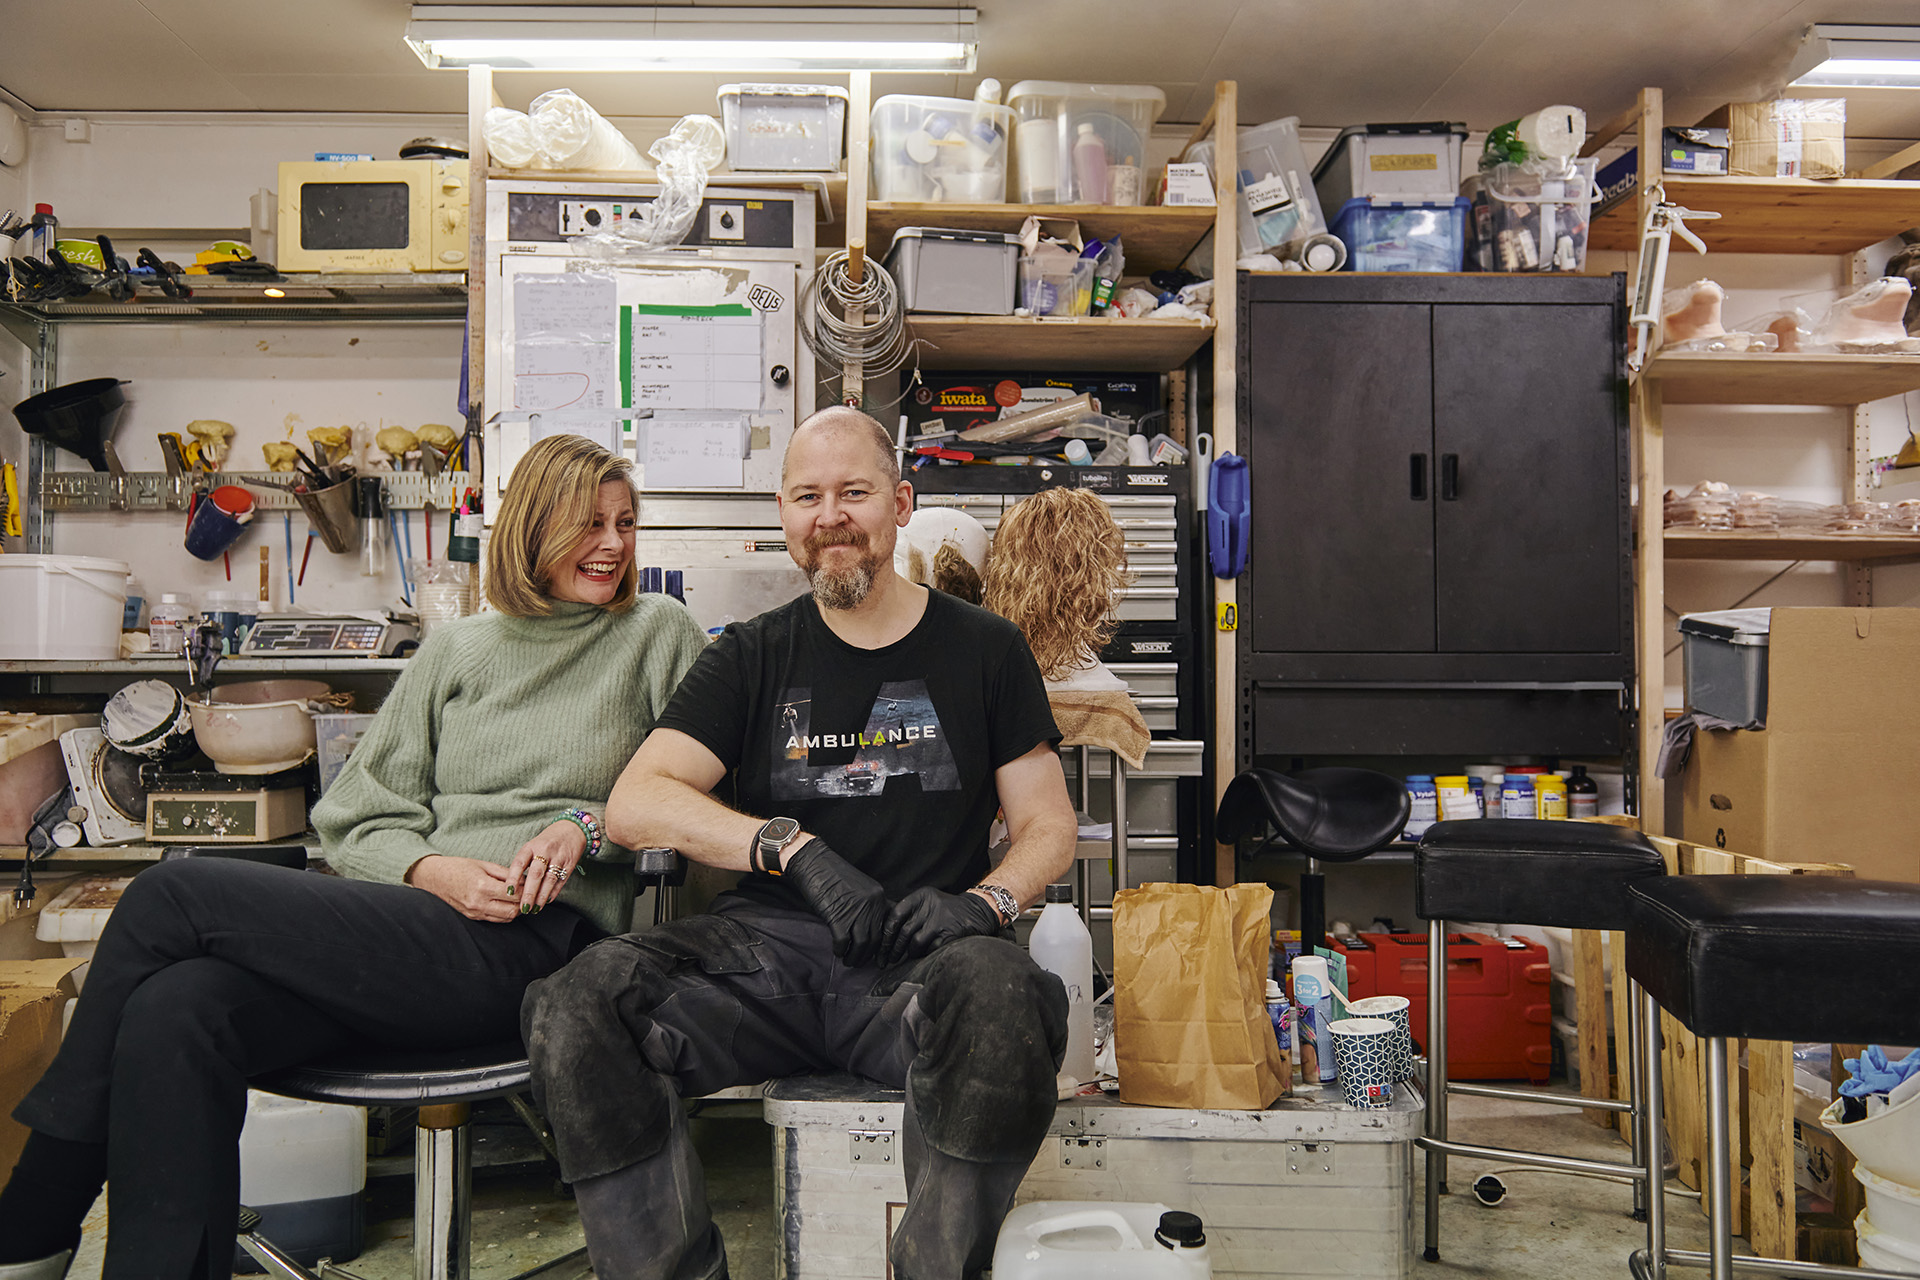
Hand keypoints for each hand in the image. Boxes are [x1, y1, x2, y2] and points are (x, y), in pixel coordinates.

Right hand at [407, 855, 520, 922]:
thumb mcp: (484, 864)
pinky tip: (506, 903)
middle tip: (528, 893)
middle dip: (524, 903)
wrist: (433, 878)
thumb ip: (505, 873)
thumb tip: (525, 878)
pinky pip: (495, 919)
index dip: (527, 890)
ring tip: (519, 898)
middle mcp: (479, 903)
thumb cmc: (458, 867)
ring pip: (506, 918)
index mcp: (483, 886)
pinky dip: (505, 913)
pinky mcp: (472, 917)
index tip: (532, 884)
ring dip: (516, 910)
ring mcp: (475, 912)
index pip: (514, 894)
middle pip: (513, 911)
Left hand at [507, 820, 588, 912]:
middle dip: (529, 893)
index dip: (513, 878)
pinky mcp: (570, 864)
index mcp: (531, 846)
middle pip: (535, 874)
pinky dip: (553, 893)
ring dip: (541, 897)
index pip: (519, 863)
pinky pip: (560, 881)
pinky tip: (546, 901)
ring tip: (535, 909)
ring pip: (549, 880)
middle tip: (523, 908)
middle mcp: (545, 851)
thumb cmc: (547, 841)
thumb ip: (524, 863)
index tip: (508, 892)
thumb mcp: (532, 846)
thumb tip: (515, 886)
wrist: (572, 829)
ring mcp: (558, 857)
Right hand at [783, 839, 889, 967]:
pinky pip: (843, 942)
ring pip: (862, 945)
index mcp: (878, 897)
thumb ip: (868, 905)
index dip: (881, 945)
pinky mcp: (837, 916)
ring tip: (848, 961)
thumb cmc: (833, 875)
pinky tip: (837, 951)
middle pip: (875, 940)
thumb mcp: (859, 888)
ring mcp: (855, 911)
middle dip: (867, 955)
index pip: (886, 927)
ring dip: (854, 957)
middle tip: (859, 961)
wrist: (813, 863)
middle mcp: (871, 904)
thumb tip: (871, 928)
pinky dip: (840, 951)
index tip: (876, 955)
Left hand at [878, 887, 1002, 966]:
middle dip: (893, 949)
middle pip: (904, 932)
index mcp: (921, 896)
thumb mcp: (929, 902)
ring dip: (909, 953)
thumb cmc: (947, 910)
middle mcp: (930, 906)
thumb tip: (886, 935)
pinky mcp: (950, 934)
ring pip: (915, 943)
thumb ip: (911, 913)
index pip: (895, 914)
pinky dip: (924, 955)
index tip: (881, 947)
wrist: (978, 910)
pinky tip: (923, 956)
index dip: (886, 933)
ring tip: (907, 957)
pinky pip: (930, 949)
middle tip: (887, 959)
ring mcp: (941, 920)